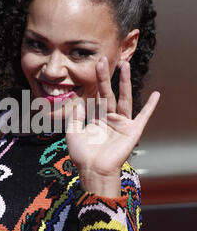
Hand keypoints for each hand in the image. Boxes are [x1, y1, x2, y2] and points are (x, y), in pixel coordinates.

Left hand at [65, 56, 159, 196]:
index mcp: (98, 119)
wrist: (93, 170)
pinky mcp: (132, 131)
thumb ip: (76, 116)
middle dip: (106, 77)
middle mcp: (111, 119)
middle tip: (104, 60)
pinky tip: (156, 94)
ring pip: (124, 99)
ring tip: (124, 66)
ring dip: (125, 83)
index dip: (97, 81)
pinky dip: (151, 106)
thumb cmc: (82, 155)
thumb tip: (80, 101)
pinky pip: (143, 116)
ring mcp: (122, 124)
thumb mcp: (74, 131)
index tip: (95, 65)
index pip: (98, 96)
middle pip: (109, 93)